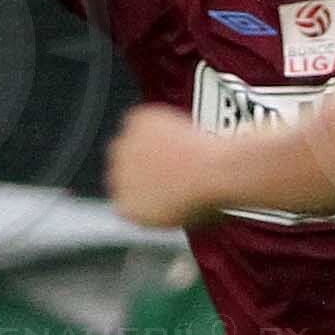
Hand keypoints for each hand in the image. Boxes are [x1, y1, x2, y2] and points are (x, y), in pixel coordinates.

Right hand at [106, 102, 214, 227]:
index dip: (143, 186)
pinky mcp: (135, 123)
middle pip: (122, 168)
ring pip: (130, 141)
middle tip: (171, 163)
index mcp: (129, 208)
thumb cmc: (207, 195)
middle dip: (143, 164)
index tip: (158, 182)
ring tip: (178, 148)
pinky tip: (175, 131)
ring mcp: (125, 148)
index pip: (124, 196)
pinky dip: (156, 122)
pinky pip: (141, 119)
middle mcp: (118, 179)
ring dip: (148, 142)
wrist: (216, 170)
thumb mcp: (181, 215)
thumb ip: (160, 206)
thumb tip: (165, 198)